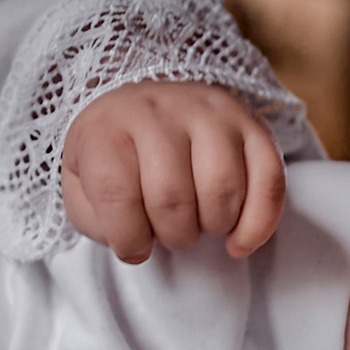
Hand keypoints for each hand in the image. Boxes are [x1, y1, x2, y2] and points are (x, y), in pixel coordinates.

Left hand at [61, 81, 283, 262]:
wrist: (144, 104)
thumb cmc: (114, 155)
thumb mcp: (79, 183)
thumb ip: (95, 218)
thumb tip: (135, 241)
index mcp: (107, 126)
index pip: (116, 193)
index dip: (127, 237)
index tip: (133, 246)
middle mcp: (159, 110)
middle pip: (173, 199)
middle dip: (173, 235)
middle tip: (169, 232)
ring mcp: (210, 112)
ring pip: (222, 191)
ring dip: (211, 227)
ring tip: (199, 222)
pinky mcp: (252, 123)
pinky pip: (270, 181)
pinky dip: (258, 223)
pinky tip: (239, 241)